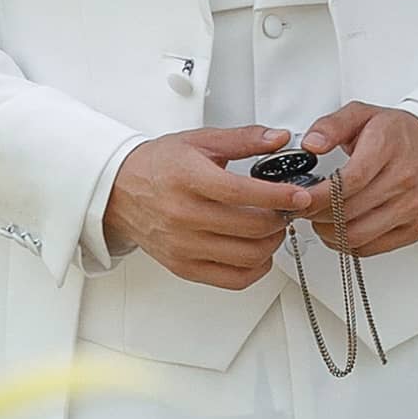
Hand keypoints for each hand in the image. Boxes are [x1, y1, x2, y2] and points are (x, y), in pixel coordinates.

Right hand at [102, 125, 297, 287]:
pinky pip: (233, 279)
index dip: (277, 196)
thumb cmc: (158, 165)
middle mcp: (183, 215)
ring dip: (272, 243)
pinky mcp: (183, 266)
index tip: (298, 195)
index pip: (241, 193)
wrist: (119, 191)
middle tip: (288, 209)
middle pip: (250, 228)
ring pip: (247, 256)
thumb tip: (280, 139)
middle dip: (281, 219)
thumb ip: (244, 139)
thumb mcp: (200, 141)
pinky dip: (255, 268)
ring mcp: (183, 245)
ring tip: (274, 227)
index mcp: (188, 179)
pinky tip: (258, 251)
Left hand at [295, 103, 417, 255]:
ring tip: (319, 219)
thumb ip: (332, 125)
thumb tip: (312, 144)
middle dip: (316, 214)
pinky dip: (347, 244)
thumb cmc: (397, 134)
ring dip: (329, 232)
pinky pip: (371, 248)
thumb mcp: (362, 114)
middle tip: (303, 207)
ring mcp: (412, 206)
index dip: (319, 196)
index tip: (300, 198)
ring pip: (357, 235)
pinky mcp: (415, 228)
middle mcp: (404, 179)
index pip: (349, 181)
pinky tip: (339, 229)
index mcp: (388, 147)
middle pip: (349, 211)